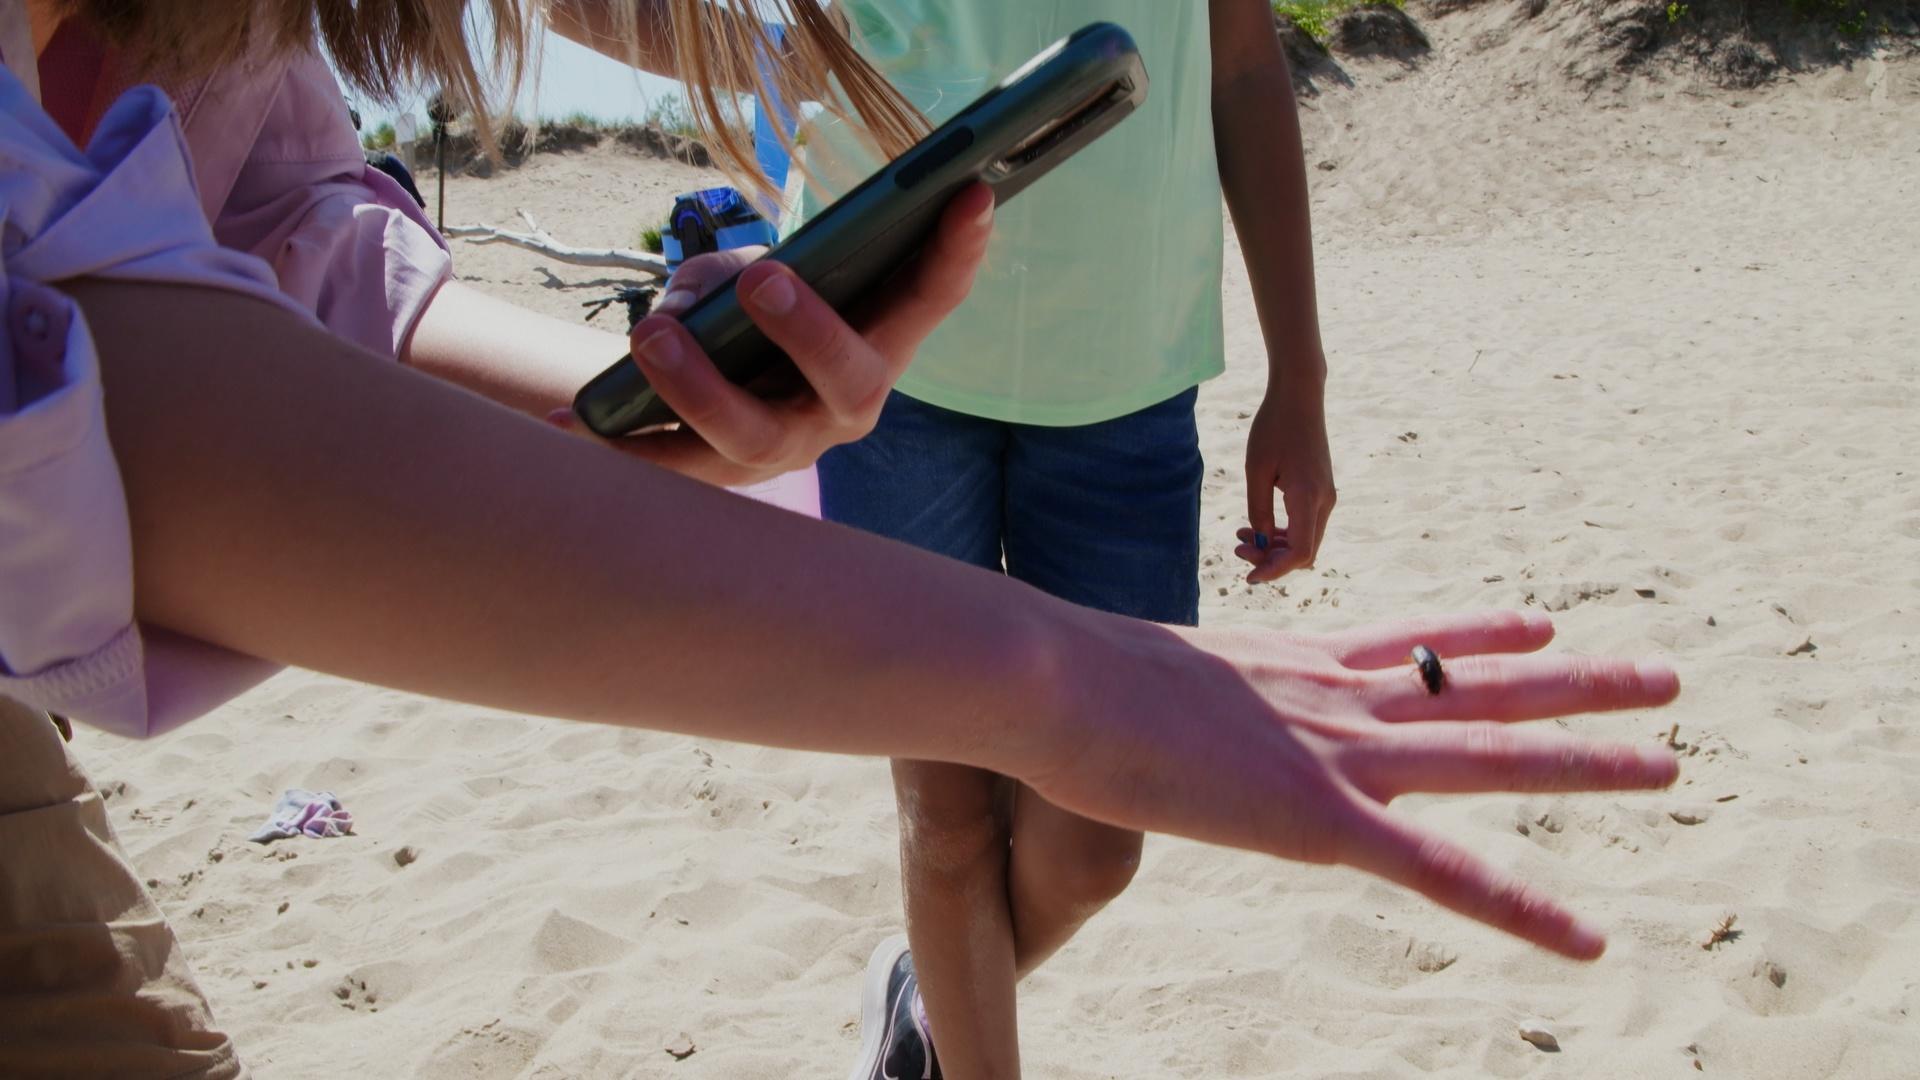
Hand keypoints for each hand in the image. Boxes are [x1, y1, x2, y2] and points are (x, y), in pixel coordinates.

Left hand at [549, 183, 994, 486]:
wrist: (710, 390)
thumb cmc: (746, 310)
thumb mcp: (745, 274)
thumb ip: (726, 278)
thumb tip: (692, 308)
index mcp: (877, 345)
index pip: (931, 298)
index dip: (959, 253)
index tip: (973, 194)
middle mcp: (843, 407)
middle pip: (849, 385)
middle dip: (810, 332)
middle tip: (764, 278)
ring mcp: (783, 448)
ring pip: (754, 435)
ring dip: (700, 387)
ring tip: (650, 335)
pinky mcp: (716, 474)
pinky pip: (668, 466)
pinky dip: (617, 445)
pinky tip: (562, 422)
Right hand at [1020, 610, 1679, 959]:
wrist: (1054, 675)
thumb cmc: (1061, 678)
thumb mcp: (1128, 672)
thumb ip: (1155, 685)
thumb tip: (1112, 693)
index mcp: (1291, 661)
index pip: (1407, 642)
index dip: (1478, 632)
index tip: (1536, 622)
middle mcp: (1334, 694)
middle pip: (1478, 684)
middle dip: (1575, 684)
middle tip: (1658, 677)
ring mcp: (1337, 752)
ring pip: (1490, 753)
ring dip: (1586, 761)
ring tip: (1669, 760)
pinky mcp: (1323, 817)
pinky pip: (1444, 872)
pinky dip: (1522, 907)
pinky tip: (1587, 939)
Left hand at [1235, 384, 1334, 581]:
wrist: (1300, 396)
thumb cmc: (1274, 427)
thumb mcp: (1256, 470)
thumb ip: (1258, 510)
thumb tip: (1260, 542)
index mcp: (1308, 497)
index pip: (1300, 552)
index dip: (1275, 571)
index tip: (1249, 577)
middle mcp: (1325, 501)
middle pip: (1304, 552)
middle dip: (1271, 559)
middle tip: (1236, 547)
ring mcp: (1326, 496)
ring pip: (1306, 540)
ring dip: (1276, 547)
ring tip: (1240, 537)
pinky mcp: (1322, 490)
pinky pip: (1306, 525)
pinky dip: (1284, 533)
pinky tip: (1257, 526)